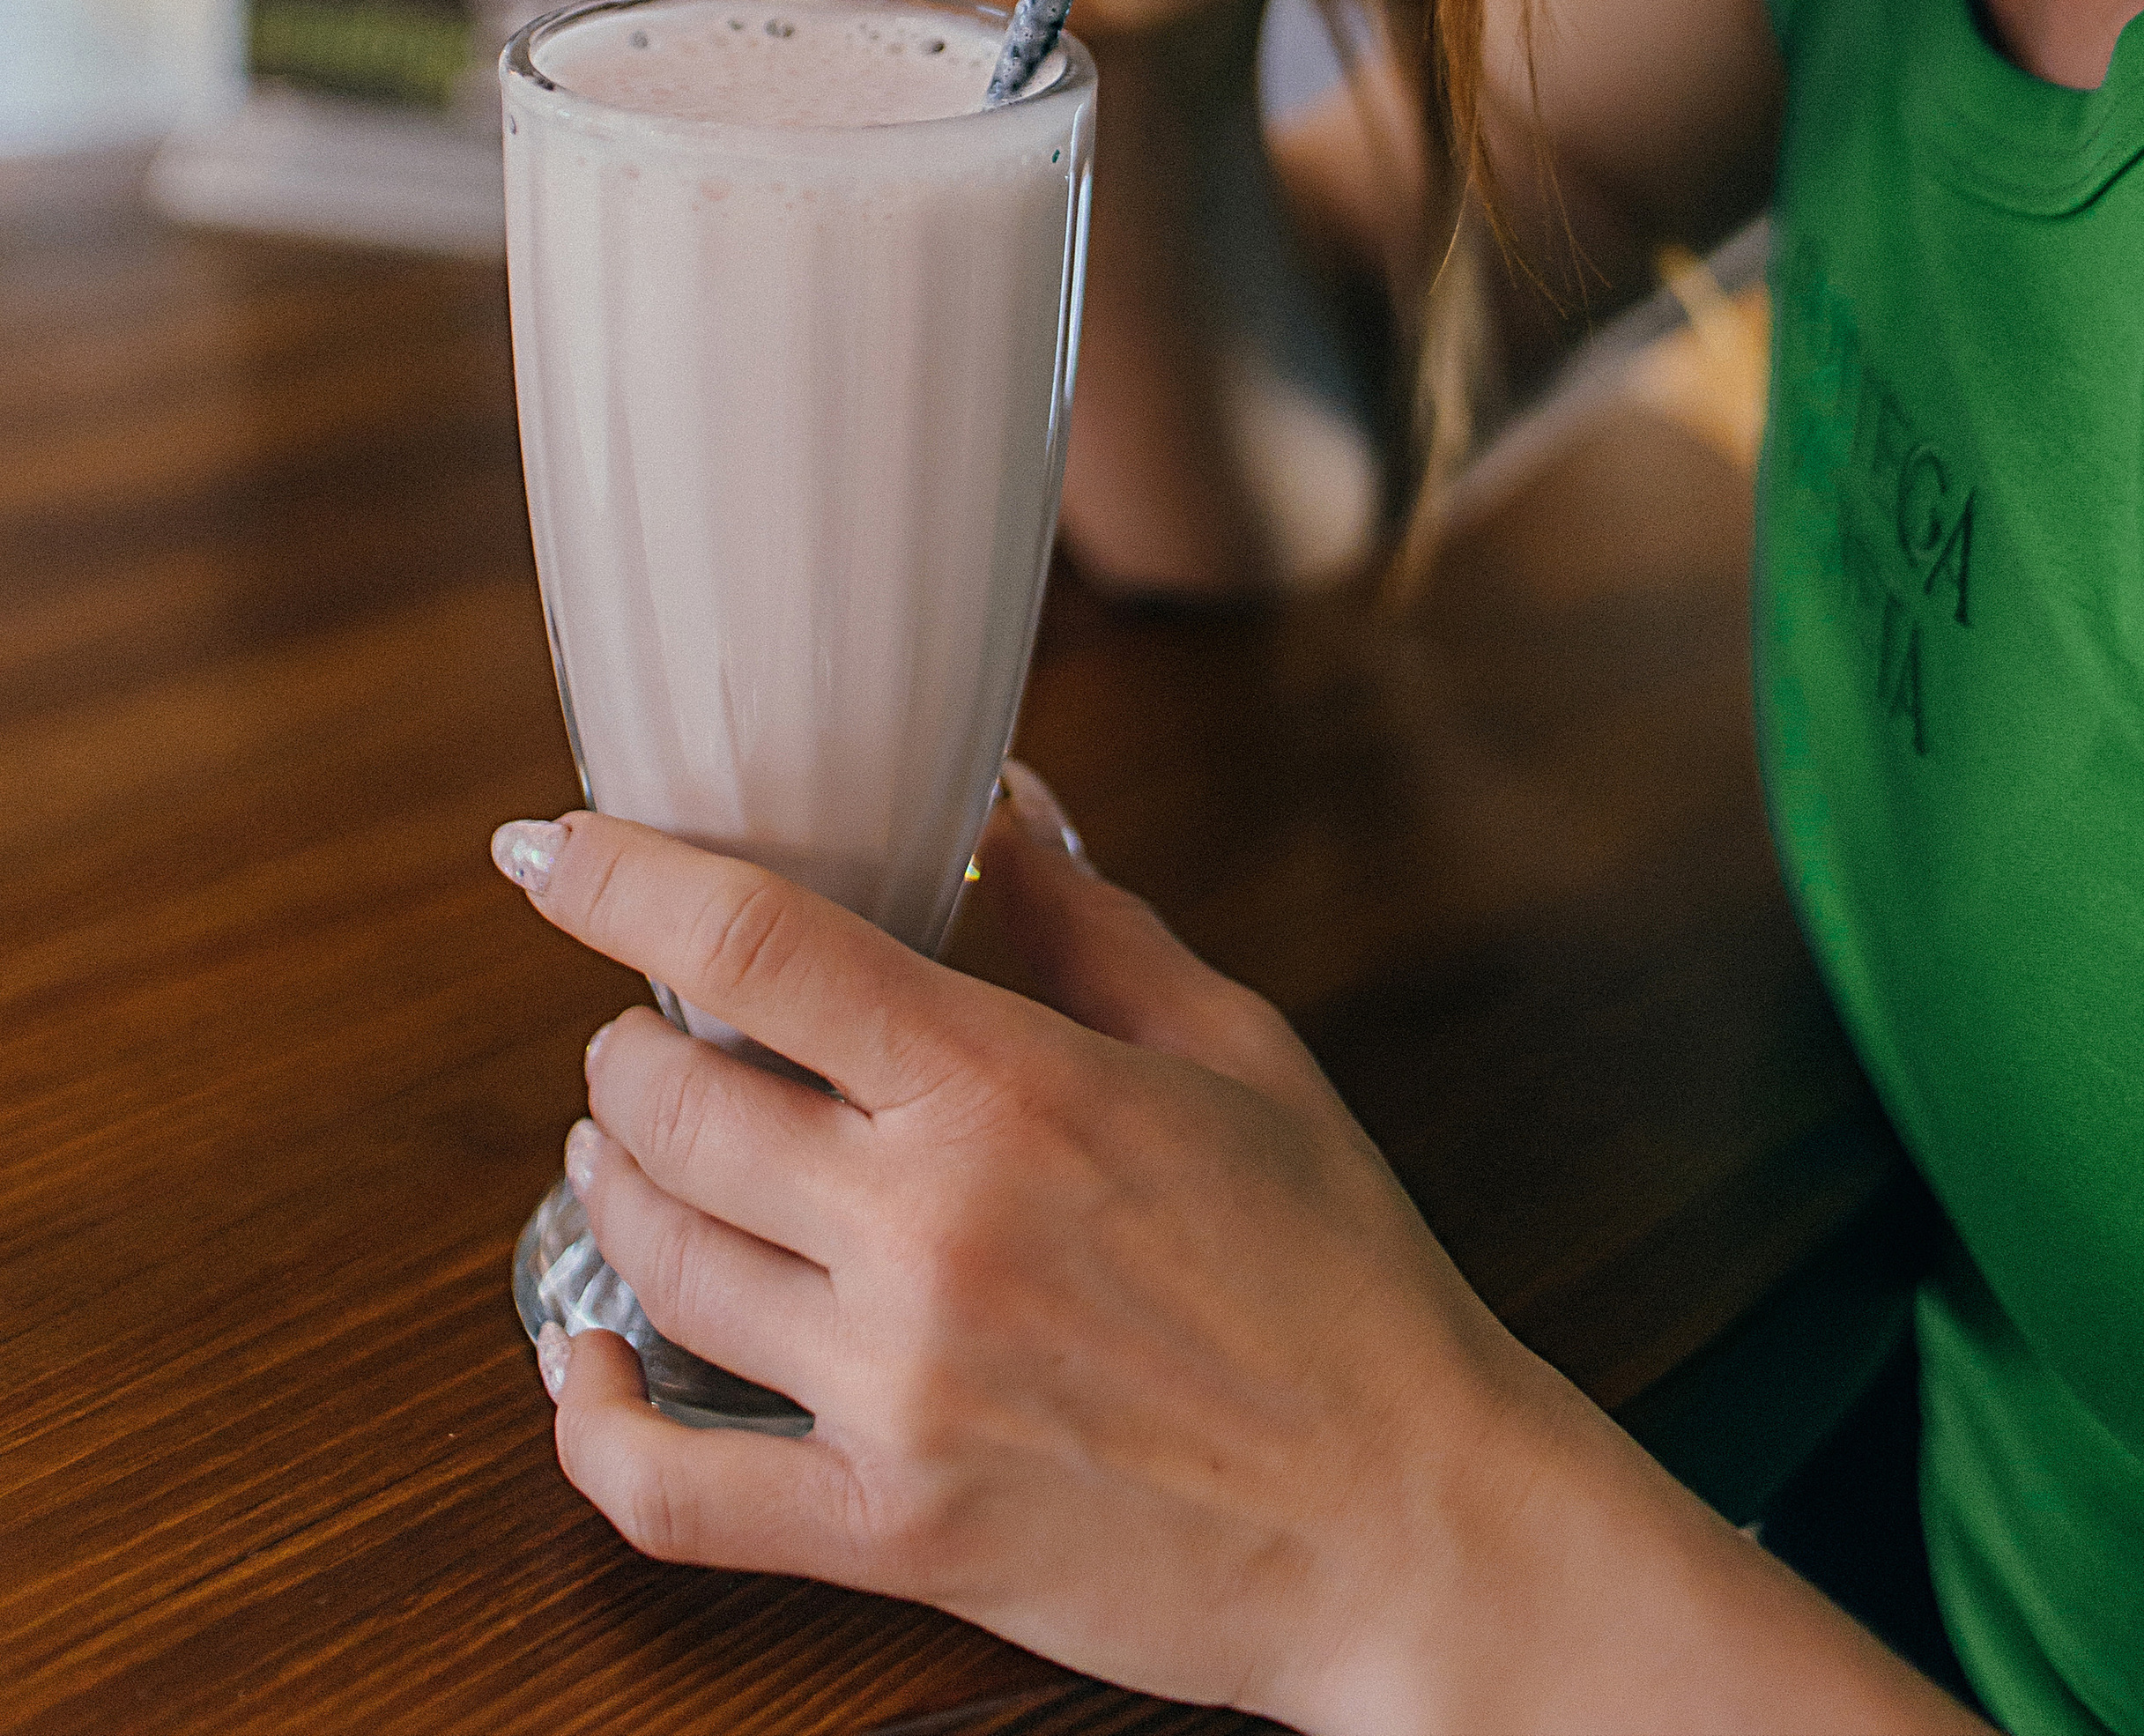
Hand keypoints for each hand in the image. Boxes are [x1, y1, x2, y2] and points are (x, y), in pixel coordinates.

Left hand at [492, 782, 1549, 1730]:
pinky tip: (581, 1364)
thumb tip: (997, 799)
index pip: (754, 947)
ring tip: (630, 1155)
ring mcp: (897, 1389)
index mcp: (1010, 1088)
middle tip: (646, 1035)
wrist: (1412, 1520)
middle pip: (670, 1102)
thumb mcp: (1233, 1051)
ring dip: (612, 1187)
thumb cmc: (1339, 1272)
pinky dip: (588, 1423)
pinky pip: (668, 1491)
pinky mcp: (889, 1529)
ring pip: (655, 1263)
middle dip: (625, 1050)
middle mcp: (929, 1230)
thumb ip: (1086, 919)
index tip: (547, 852)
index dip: (620, 882)